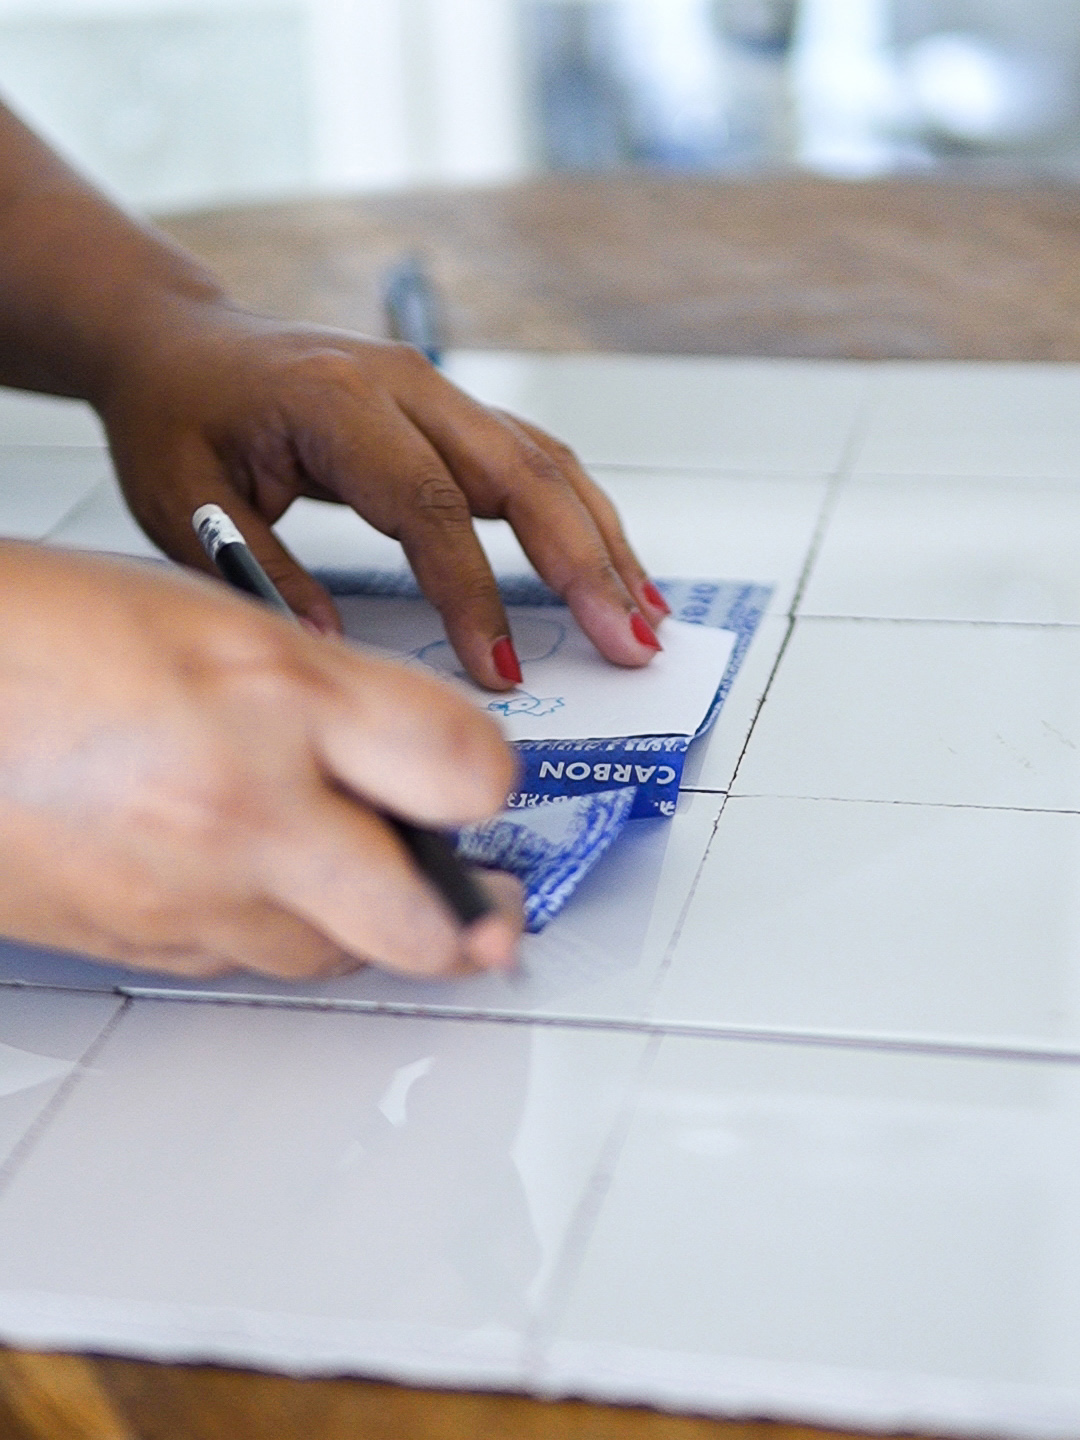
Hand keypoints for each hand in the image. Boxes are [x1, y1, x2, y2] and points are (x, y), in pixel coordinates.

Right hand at [0, 544, 520, 978]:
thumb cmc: (42, 635)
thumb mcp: (219, 623)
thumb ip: (334, 696)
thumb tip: (414, 758)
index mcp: (277, 694)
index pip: (466, 769)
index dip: (492, 781)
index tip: (486, 784)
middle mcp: (244, 803)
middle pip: (426, 919)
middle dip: (472, 917)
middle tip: (491, 904)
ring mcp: (189, 890)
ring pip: (338, 955)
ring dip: (369, 925)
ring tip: (365, 879)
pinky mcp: (140, 943)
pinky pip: (250, 961)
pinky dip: (278, 930)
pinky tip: (264, 879)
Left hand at [97, 296, 669, 690]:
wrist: (177, 343)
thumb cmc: (175, 416)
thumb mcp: (186, 503)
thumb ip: (261, 569)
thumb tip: (334, 647)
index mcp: (336, 402)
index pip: (429, 506)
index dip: (473, 594)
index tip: (500, 670)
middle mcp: (403, 384)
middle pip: (521, 473)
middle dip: (586, 565)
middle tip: (630, 642)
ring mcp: (435, 389)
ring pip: (545, 463)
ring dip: (604, 541)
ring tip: (646, 615)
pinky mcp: (449, 409)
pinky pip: (534, 459)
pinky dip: (581, 515)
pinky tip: (611, 564)